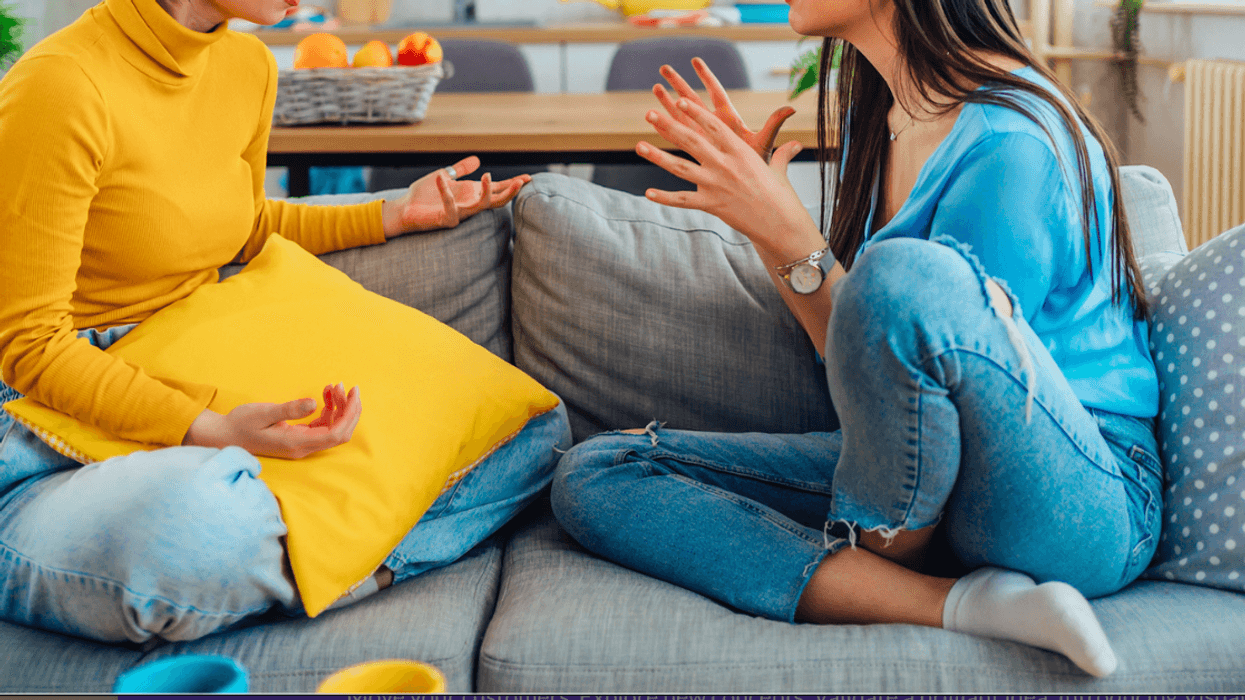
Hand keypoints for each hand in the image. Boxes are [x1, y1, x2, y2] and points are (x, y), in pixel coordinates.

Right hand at [183, 383, 361, 459]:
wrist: (224, 435)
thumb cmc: (241, 423)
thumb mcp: (264, 413)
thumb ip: (290, 409)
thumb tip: (314, 403)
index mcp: (297, 443)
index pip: (336, 434)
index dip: (350, 415)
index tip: (354, 393)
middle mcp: (303, 447)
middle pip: (339, 432)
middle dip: (349, 410)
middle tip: (349, 387)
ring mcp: (301, 444)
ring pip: (332, 428)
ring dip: (339, 407)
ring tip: (334, 386)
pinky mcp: (298, 438)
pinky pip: (322, 425)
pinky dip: (328, 410)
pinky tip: (325, 394)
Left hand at [381, 156, 530, 237]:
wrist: (403, 208)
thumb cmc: (422, 195)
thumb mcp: (444, 177)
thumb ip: (460, 169)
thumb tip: (478, 159)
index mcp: (470, 194)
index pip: (496, 190)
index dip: (512, 184)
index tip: (528, 178)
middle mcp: (469, 205)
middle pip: (496, 201)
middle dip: (509, 192)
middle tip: (521, 182)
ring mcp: (459, 214)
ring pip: (480, 206)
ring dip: (486, 192)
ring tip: (487, 176)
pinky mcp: (446, 220)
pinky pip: (451, 207)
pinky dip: (445, 192)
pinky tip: (441, 178)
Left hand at [637, 96, 817, 258]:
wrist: (781, 224)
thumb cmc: (781, 195)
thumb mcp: (778, 170)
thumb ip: (782, 153)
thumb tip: (796, 144)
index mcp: (740, 151)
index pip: (713, 126)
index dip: (694, 112)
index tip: (678, 100)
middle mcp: (725, 164)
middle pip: (691, 141)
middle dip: (668, 125)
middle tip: (649, 113)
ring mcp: (716, 185)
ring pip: (680, 167)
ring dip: (658, 156)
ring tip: (639, 146)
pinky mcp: (711, 205)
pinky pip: (683, 200)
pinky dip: (665, 198)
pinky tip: (648, 193)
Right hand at [655, 58, 795, 162]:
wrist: (750, 190)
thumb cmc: (758, 167)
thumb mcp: (764, 144)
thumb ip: (774, 125)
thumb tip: (791, 108)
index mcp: (729, 121)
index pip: (716, 94)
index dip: (706, 77)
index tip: (695, 61)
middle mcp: (713, 127)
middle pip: (693, 101)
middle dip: (679, 84)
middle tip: (664, 69)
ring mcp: (702, 139)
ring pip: (681, 118)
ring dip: (666, 104)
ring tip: (654, 89)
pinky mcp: (695, 154)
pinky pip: (677, 140)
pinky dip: (664, 132)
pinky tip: (651, 124)